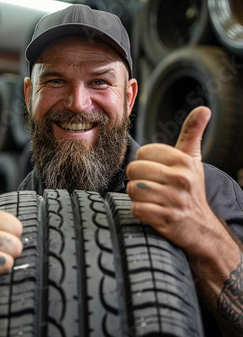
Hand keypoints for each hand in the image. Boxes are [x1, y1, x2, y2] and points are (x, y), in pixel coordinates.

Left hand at [126, 106, 221, 254]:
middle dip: (137, 179)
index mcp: (184, 161)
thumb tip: (203, 109)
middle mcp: (180, 179)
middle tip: (150, 186)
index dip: (144, 162)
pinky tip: (151, 211)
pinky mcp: (166, 219)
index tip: (155, 171)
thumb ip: (192, 134)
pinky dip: (140, 211)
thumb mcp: (193, 160)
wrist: (201, 227)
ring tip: (150, 199)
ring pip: (132, 189)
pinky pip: (136, 208)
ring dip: (137, 196)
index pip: (143, 152)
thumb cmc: (190, 190)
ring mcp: (173, 200)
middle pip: (134, 170)